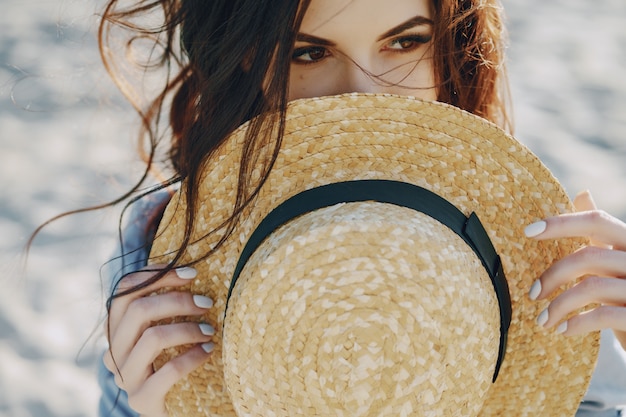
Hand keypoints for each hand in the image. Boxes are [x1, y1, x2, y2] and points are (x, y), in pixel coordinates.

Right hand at [103, 265, 214, 416]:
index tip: (191, 273)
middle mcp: (114, 353)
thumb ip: (168, 306)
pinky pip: (169, 371)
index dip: (155, 275)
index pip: (124, 291)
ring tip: (211, 330)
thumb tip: (191, 269)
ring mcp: (126, 378)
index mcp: (117, 331)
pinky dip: (193, 356)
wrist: (181, 409)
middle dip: (177, 300)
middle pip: (138, 310)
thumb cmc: (178, 362)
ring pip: (152, 338)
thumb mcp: (170, 331)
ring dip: (187, 328)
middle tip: (207, 303)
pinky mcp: (142, 400)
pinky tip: (209, 351)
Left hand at [524, 190, 625, 349]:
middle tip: (532, 294)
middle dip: (553, 275)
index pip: (597, 220)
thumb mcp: (617, 259)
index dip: (561, 223)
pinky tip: (562, 331)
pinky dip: (577, 323)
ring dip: (559, 305)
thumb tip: (582, 193)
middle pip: (588, 256)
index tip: (528, 231)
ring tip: (543, 321)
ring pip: (592, 287)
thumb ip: (601, 232)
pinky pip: (604, 315)